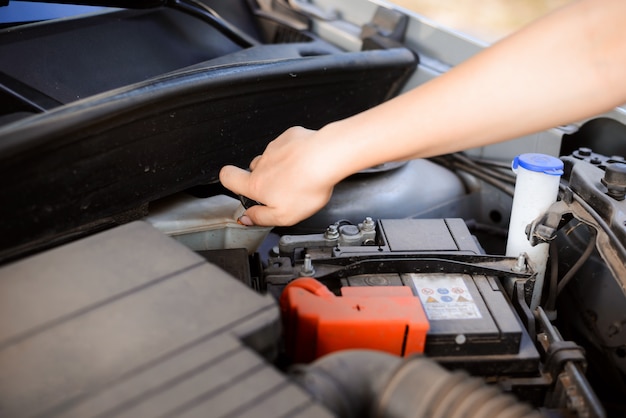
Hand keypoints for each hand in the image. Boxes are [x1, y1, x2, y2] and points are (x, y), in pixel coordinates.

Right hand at [219, 126, 337, 226]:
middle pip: (254, 169)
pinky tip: (307, 163)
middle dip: (264, 179)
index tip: (236, 186)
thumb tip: (248, 219)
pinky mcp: (290, 137)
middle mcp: (263, 163)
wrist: (326, 157)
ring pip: (272, 158)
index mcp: (257, 184)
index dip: (228, 181)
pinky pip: (288, 146)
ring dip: (281, 167)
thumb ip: (261, 217)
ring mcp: (276, 147)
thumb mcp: (283, 216)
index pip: (228, 177)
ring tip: (299, 178)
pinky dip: (295, 154)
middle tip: (281, 190)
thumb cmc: (307, 185)